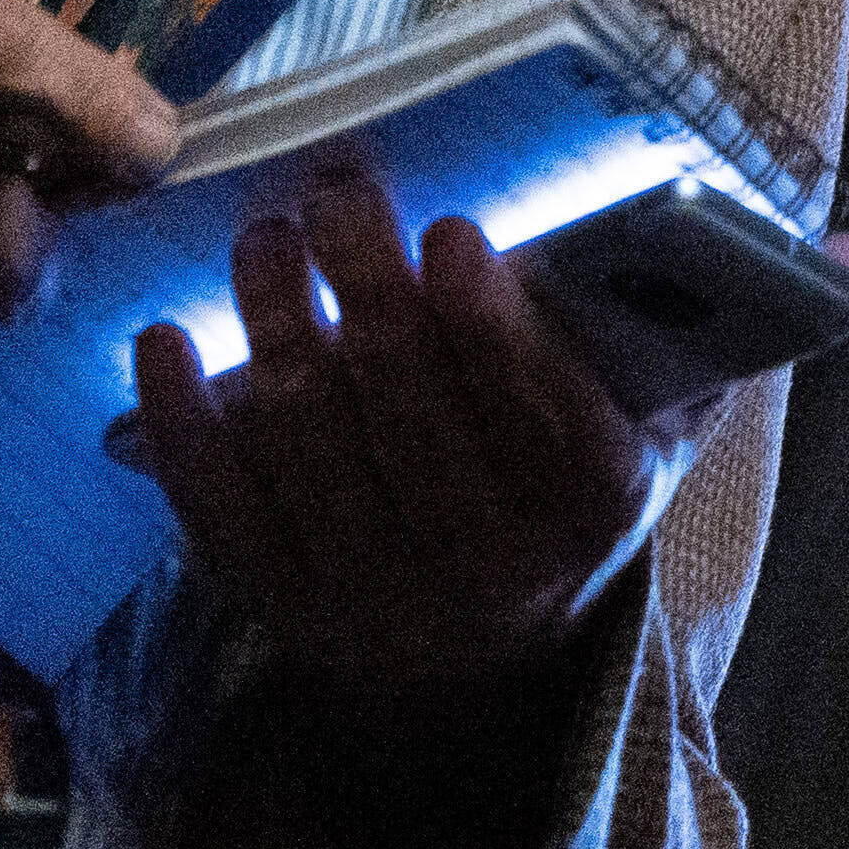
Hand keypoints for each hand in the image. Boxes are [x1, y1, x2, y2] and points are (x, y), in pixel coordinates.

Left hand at [122, 168, 659, 709]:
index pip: (548, 416)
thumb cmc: (564, 483)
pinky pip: (222, 510)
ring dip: (277, 328)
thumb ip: (664, 336)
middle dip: (369, 290)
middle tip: (338, 197)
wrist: (487, 652)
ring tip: (263, 238)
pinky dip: (184, 422)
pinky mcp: (287, 608)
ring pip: (313, 450)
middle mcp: (491, 570)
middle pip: (413, 417)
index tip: (452, 231)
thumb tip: (684, 227)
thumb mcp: (648, 422)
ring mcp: (379, 597)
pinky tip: (165, 339)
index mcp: (590, 508)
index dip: (495, 327)